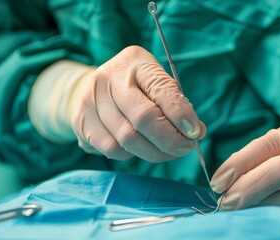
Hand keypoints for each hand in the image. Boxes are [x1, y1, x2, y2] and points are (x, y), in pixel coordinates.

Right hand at [68, 46, 205, 161]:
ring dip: (155, 152)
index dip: (181, 115)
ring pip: (129, 139)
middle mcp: (110, 78)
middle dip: (170, 140)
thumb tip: (197, 132)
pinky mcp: (81, 121)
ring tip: (168, 152)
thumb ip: (177, 104)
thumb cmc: (137, 87)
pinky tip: (141, 148)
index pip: (162, 90)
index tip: (195, 133)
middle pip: (144, 118)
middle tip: (185, 149)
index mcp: (136, 62)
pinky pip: (113, 149)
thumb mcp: (158, 84)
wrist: (93, 87)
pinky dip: (133, 154)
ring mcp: (91, 100)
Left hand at [210, 120, 279, 209]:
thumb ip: (258, 156)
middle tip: (225, 204)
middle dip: (246, 191)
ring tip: (242, 212)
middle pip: (275, 174)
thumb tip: (226, 181)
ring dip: (261, 208)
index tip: (216, 183)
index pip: (261, 149)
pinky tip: (267, 218)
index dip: (236, 167)